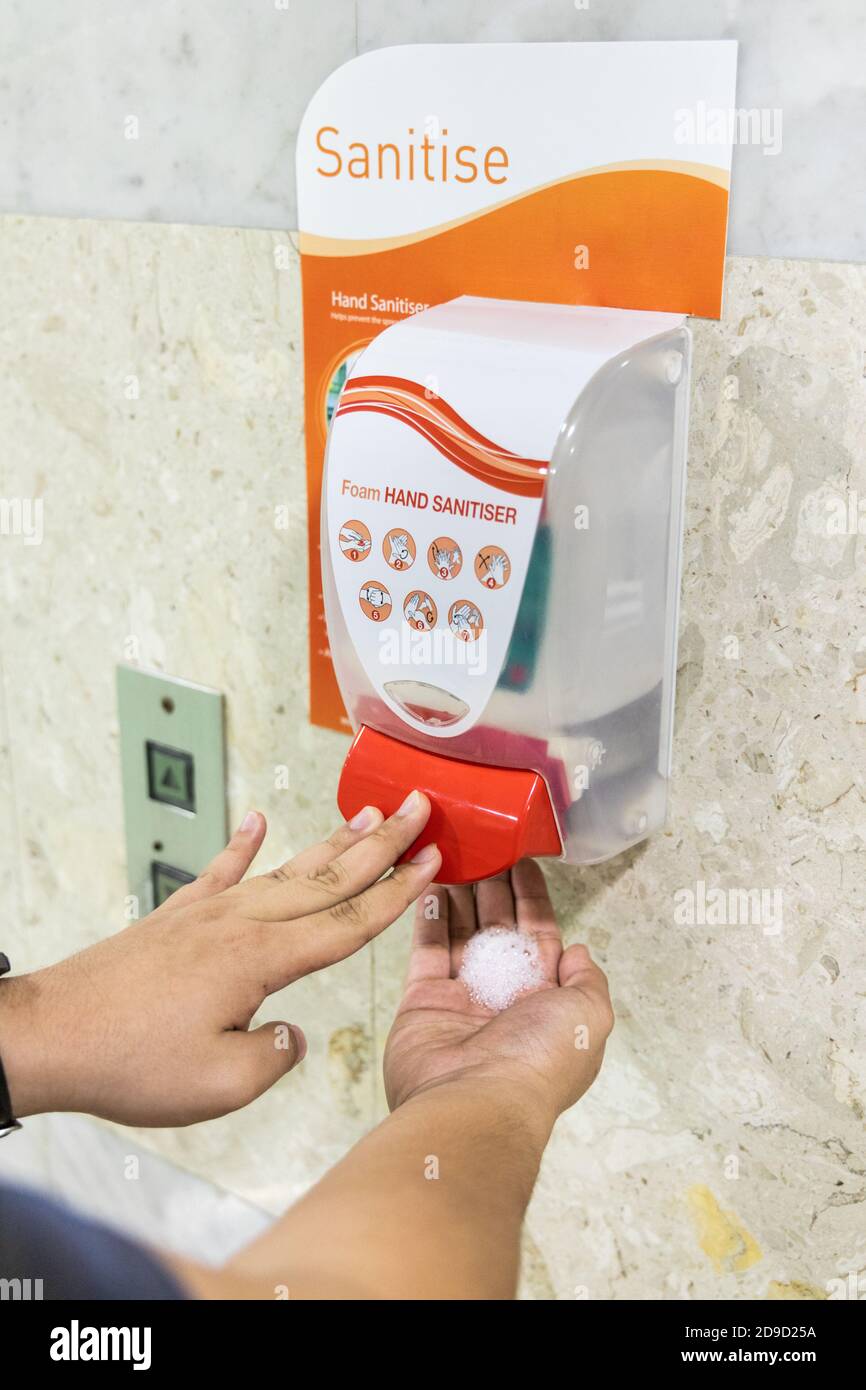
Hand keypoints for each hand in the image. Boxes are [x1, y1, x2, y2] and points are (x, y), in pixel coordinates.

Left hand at [0, 793, 438, 1126]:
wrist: (52, 1035)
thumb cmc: (130, 1062)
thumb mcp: (221, 1084)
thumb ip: (274, 1056)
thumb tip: (290, 1035)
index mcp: (259, 959)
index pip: (346, 922)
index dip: (396, 894)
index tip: (432, 862)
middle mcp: (239, 923)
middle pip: (327, 878)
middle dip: (380, 845)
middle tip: (417, 810)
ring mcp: (205, 913)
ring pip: (284, 869)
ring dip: (330, 842)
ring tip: (364, 814)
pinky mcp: (175, 918)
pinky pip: (220, 870)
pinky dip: (242, 843)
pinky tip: (258, 821)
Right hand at [384, 859, 612, 1127]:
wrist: (475, 1103)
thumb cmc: (537, 1061)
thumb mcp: (589, 1016)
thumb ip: (588, 980)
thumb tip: (579, 952)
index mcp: (545, 999)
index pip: (539, 935)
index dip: (531, 898)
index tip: (521, 860)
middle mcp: (503, 997)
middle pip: (497, 928)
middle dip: (493, 888)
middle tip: (483, 847)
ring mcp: (461, 998)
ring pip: (460, 934)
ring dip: (460, 895)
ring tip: (456, 855)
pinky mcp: (423, 1001)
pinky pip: (426, 950)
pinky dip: (428, 917)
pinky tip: (429, 884)